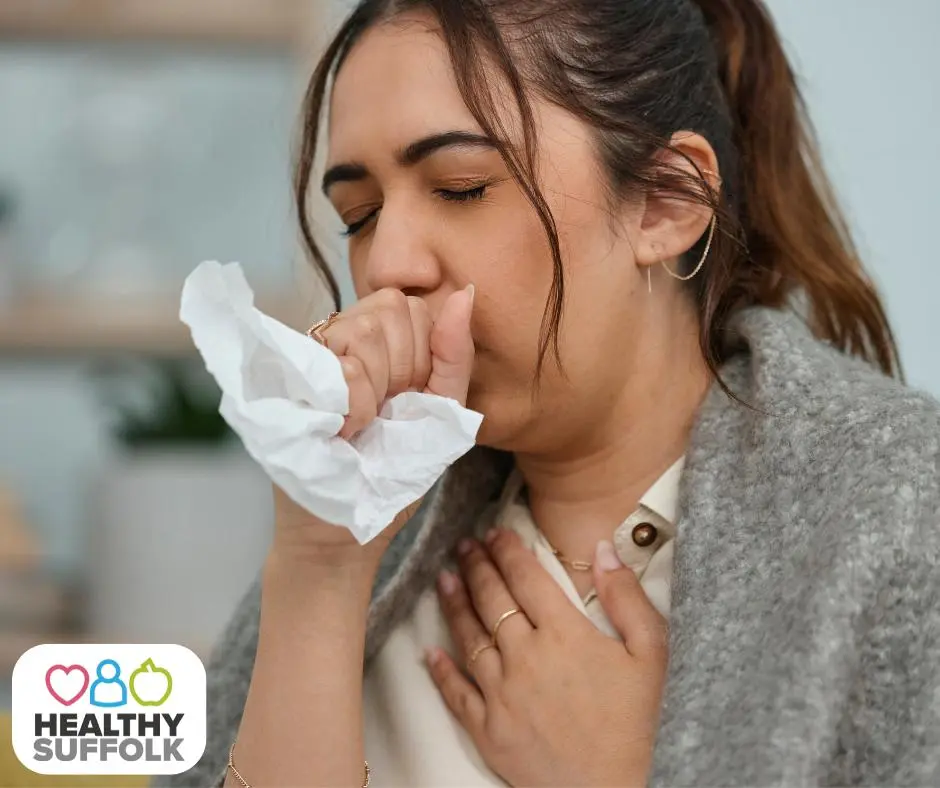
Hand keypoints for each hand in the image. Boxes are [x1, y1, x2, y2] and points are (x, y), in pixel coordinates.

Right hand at [272, 285, 475, 563]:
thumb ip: (453, 355)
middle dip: (402, 368)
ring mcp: (308, 354)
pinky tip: (344, 431)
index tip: (406, 399)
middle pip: (389, 307)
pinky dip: (355, 405)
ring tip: (360, 424)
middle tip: (382, 413)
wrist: (342, 531)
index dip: (420, 353)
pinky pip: (340, 364)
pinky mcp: (287, 378)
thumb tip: (464, 294)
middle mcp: (336, 337)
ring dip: (376, 389)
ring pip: (363, 331)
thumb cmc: (390, 476)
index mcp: (376, 343)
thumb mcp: (439, 413)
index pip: (410, 303)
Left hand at [426, 530, 667, 786]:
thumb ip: (626, 597)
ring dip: (454, 604)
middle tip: (464, 545)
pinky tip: (429, 652)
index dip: (507, 550)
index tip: (495, 532)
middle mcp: (525, 657)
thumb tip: (602, 549)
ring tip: (444, 579)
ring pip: (468, 638)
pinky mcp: (489, 731)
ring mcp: (502, 694)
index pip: (526, 577)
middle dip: (476, 566)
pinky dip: (440, 670)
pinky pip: (456, 694)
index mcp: (564, 634)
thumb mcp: (652, 654)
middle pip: (491, 599)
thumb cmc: (643, 725)